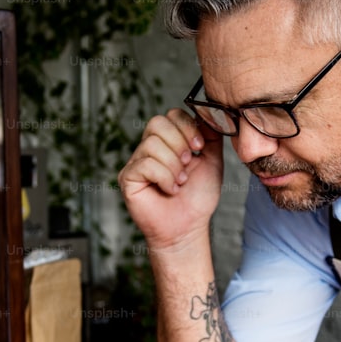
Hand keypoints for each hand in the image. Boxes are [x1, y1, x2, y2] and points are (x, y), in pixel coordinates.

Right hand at [117, 108, 223, 250]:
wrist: (189, 227)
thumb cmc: (197, 198)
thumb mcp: (212, 161)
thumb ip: (211, 136)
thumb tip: (209, 113)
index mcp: (168, 141)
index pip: (171, 115)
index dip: (187, 126)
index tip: (200, 147)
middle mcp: (149, 148)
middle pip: (157, 123)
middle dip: (179, 143)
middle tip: (189, 164)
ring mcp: (136, 162)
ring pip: (152, 144)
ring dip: (174, 165)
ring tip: (180, 182)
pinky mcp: (128, 178)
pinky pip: (145, 164)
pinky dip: (164, 178)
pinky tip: (170, 190)